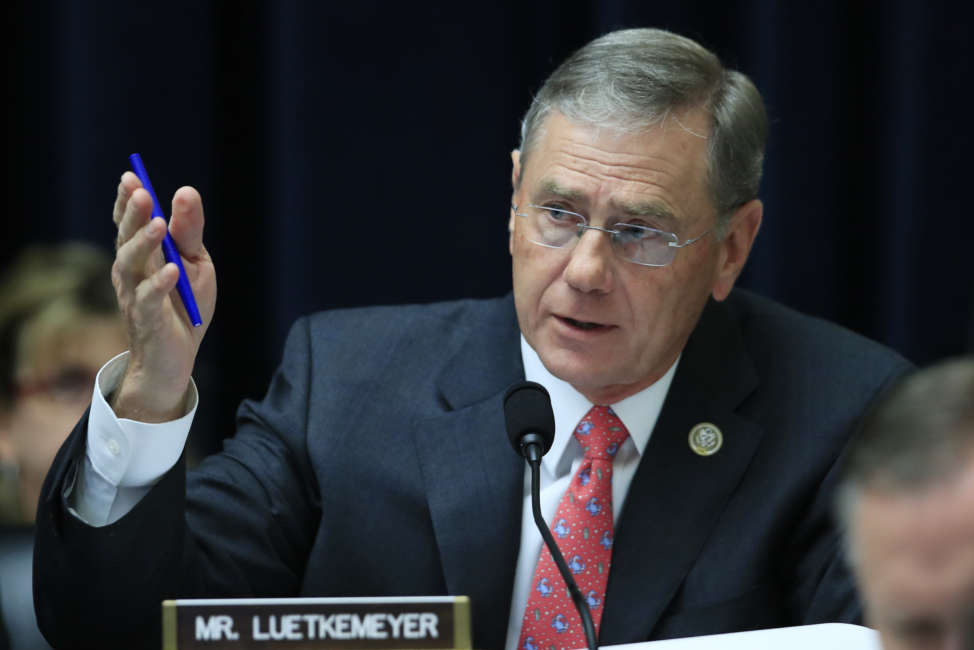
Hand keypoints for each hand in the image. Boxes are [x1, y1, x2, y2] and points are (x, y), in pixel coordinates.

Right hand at [110, 171, 216, 421]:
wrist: (177, 357)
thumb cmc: (184, 306)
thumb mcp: (195, 263)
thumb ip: (189, 231)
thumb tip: (185, 191)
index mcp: (143, 255)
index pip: (129, 222)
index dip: (127, 201)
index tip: (131, 177)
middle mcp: (132, 272)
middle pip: (126, 238)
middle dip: (133, 214)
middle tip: (141, 192)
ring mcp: (135, 295)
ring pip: (130, 265)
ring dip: (143, 244)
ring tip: (158, 225)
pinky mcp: (148, 320)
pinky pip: (149, 299)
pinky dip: (159, 283)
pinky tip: (171, 269)